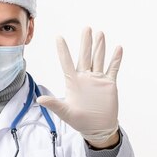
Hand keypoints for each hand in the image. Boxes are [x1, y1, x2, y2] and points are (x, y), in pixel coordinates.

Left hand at [36, 28, 121, 145]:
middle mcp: (85, 77)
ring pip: (98, 59)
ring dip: (100, 47)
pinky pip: (113, 69)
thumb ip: (54, 104)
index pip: (66, 62)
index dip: (63, 50)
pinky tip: (118, 48)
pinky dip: (116, 59)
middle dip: (86, 42)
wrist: (97, 128)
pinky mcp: (109, 84)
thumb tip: (39, 100)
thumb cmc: (80, 121)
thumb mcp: (65, 113)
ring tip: (100, 33)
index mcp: (73, 82)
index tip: (59, 37)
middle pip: (85, 56)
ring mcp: (97, 79)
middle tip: (86, 28)